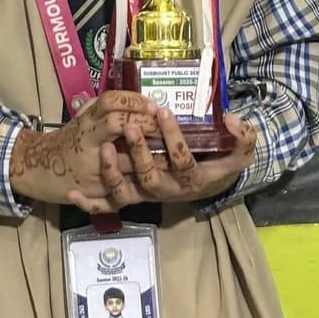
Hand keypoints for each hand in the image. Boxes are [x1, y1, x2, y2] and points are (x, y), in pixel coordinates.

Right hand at [9, 90, 157, 206]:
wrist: (38, 168)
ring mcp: (91, 165)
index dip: (134, 101)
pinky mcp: (94, 190)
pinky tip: (148, 179)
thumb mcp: (83, 117)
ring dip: (148, 156)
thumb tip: (138, 101)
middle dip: (144, 124)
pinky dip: (133, 184)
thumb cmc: (68, 139)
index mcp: (86, 119)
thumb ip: (104, 110)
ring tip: (167, 152)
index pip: (111, 101)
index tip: (153, 105)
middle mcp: (87, 139)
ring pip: (124, 160)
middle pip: (118, 123)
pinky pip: (117, 190)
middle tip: (163, 125)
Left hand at [65, 110, 256, 216]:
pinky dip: (92, 204)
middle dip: (140, 154)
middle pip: (151, 178)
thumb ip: (243, 137)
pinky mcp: (132, 196)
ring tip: (104, 149)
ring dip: (113, 174)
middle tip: (130, 127)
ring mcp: (147, 194)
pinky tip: (74, 195)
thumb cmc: (221, 162)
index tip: (164, 112)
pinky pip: (110, 206)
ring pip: (128, 193)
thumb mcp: (240, 150)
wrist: (208, 184)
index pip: (183, 161)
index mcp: (192, 178)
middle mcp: (168, 190)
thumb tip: (231, 118)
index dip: (174, 139)